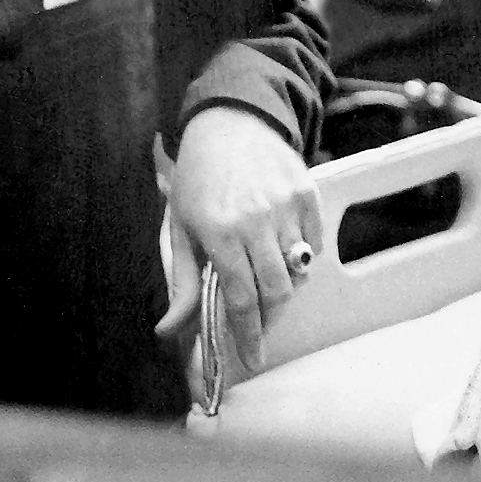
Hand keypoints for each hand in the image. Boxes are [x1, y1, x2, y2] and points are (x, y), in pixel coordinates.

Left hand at [159, 106, 323, 376]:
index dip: (247, 335)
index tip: (252, 359)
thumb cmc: (199, 179)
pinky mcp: (308, 193)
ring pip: (297, 270)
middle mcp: (256, 221)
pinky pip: (313, 243)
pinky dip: (301, 258)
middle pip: (275, 291)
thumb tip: (168, 332)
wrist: (232, 122)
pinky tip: (281, 251)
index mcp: (219, 233)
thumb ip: (182, 284)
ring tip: (266, 283)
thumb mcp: (180, 229)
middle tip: (259, 328)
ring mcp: (286, 206)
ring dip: (283, 287)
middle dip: (268, 319)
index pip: (239, 299)